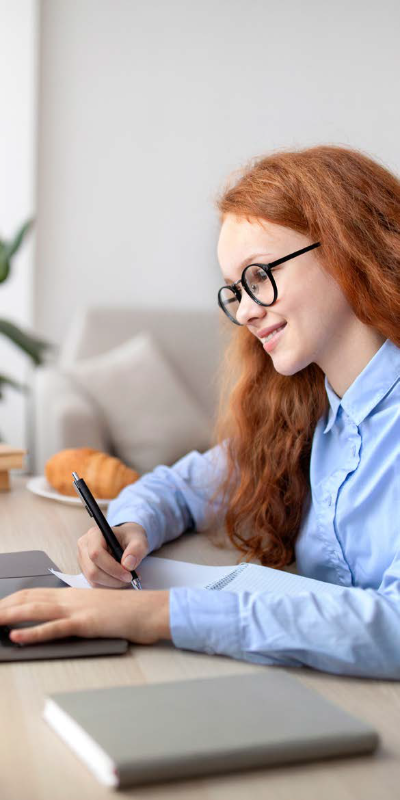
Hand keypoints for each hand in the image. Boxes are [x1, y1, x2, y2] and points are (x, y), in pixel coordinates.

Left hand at [0, 587, 169, 645]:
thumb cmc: (127, 612)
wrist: (149, 610)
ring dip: (8, 616)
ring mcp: (77, 609)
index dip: (11, 599)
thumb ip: (77, 611)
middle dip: (4, 606)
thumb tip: (60, 620)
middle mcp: (71, 598)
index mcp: (72, 594)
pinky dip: (32, 633)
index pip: (33, 592)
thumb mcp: (97, 608)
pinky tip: (17, 636)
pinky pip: (54, 628)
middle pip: (28, 599)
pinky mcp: (85, 623)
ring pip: (35, 610)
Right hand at [78, 522, 148, 587]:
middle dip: (113, 579)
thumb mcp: (139, 539)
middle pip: (93, 571)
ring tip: (127, 578)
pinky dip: (109, 585)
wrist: (125, 539)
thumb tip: (128, 565)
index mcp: (95, 534)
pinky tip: (119, 579)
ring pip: (93, 580)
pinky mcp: (85, 570)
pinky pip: (95, 583)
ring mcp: (82, 559)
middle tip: (131, 579)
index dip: (112, 568)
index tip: (128, 575)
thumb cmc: (130, 538)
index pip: (96, 554)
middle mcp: (84, 546)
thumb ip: (137, 549)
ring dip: (112, 584)